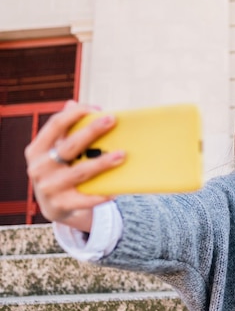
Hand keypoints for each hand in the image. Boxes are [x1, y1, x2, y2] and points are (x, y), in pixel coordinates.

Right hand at [24, 101, 124, 230]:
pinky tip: (116, 189)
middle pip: (69, 146)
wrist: (54, 207)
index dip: (76, 114)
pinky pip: (85, 199)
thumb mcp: (56, 151)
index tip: (98, 108)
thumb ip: (65, 131)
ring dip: (102, 163)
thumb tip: (73, 104)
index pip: (55, 125)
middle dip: (91, 131)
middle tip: (112, 121)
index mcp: (37, 149)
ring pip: (80, 172)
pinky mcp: (61, 205)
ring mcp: (49, 187)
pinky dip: (101, 194)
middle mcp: (40, 167)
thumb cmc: (59, 171)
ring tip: (122, 155)